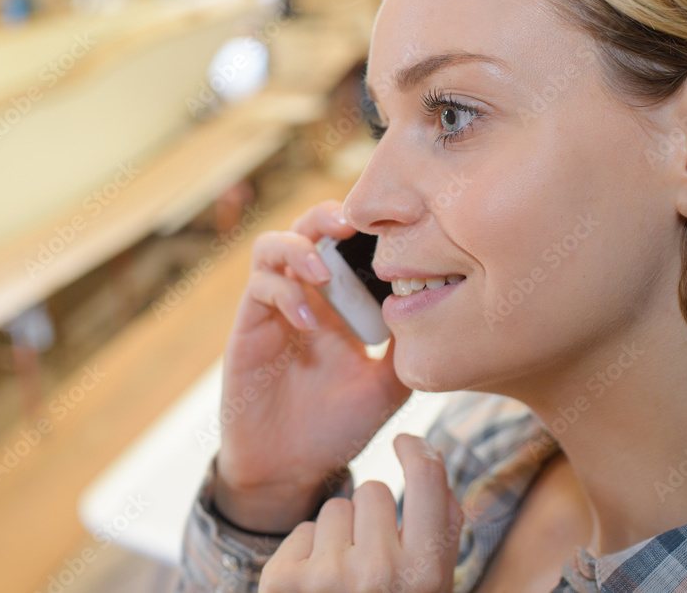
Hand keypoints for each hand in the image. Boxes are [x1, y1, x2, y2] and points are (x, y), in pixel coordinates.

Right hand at [214, 200, 412, 532]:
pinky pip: (259, 290)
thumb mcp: (386, 385)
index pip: (346, 245)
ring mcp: (273, 309)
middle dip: (328, 216)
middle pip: (307, 229)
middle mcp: (305, 296)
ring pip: (272, 246)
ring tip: (324, 272)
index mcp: (340, 303)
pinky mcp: (248, 328)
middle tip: (353, 224)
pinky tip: (308, 322)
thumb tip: (438, 306)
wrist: (292, 470)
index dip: (365, 227)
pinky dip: (284, 294)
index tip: (393, 224)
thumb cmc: (338, 426)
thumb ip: (405, 347)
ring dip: (298, 248)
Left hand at [258, 434, 463, 592]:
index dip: (419, 451)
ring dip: (339, 536)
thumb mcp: (433, 587)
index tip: (408, 443)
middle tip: (373, 565)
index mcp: (426, 576)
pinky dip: (308, 554)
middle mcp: (379, 573)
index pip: (429, 480)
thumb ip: (440, 530)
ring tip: (342, 582)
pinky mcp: (282, 579)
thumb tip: (428, 456)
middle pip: (375, 493)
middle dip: (373, 518)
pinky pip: (303, 529)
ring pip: (336, 508)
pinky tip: (314, 590)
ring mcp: (327, 576)